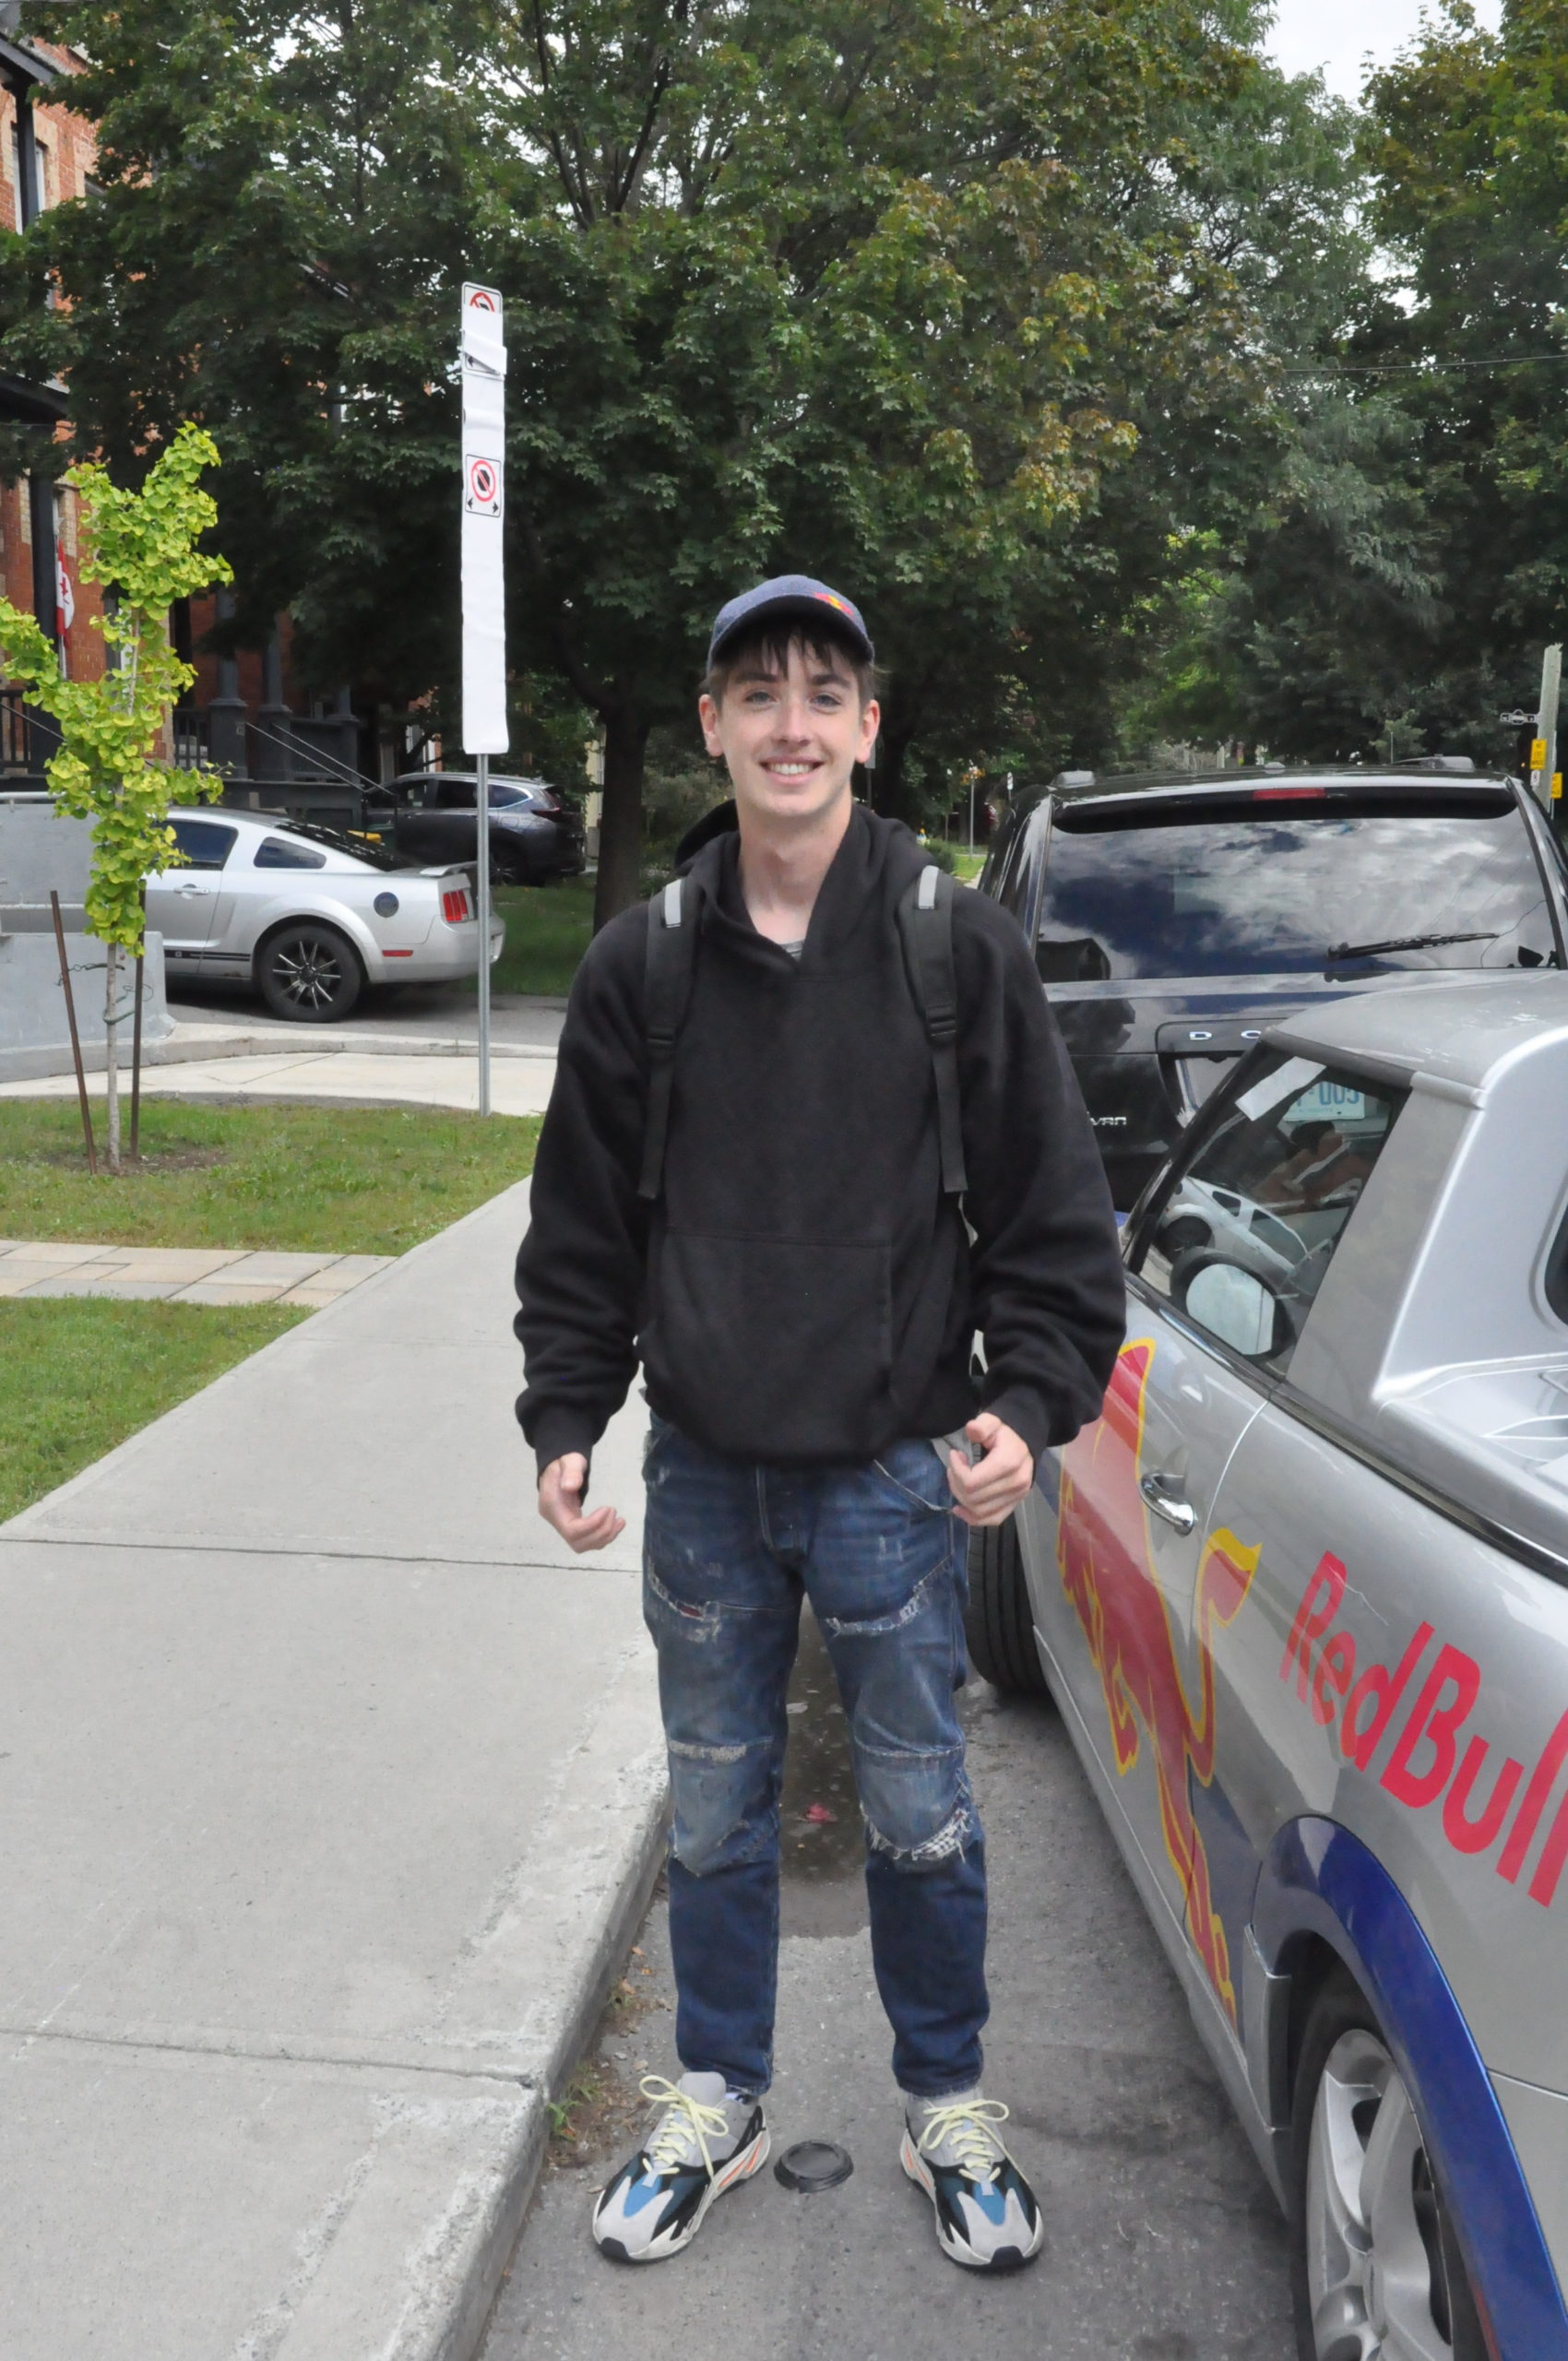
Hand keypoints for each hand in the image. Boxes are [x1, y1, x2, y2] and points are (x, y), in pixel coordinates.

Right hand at [538, 1453, 625, 1552]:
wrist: (559, 1469)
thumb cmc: (566, 1463)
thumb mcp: (570, 1461)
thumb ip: (571, 1472)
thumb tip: (570, 1486)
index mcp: (551, 1506)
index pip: (571, 1530)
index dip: (592, 1525)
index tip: (607, 1509)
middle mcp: (555, 1521)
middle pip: (577, 1542)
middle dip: (600, 1532)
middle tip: (614, 1512)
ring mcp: (562, 1526)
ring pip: (583, 1546)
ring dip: (605, 1537)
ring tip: (620, 1521)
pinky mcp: (572, 1528)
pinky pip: (587, 1541)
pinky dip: (603, 1537)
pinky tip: (616, 1525)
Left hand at [946, 1413, 1033, 1528]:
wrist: (1025, 1443)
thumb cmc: (1005, 1434)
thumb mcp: (992, 1422)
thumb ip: (982, 1425)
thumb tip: (972, 1430)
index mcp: (1008, 1463)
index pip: (972, 1481)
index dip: (956, 1471)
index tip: (954, 1455)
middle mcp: (1015, 1484)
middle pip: (973, 1498)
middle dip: (956, 1483)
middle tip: (954, 1467)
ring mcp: (1016, 1497)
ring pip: (979, 1512)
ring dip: (961, 1498)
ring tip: (959, 1480)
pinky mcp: (1014, 1505)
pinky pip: (992, 1520)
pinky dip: (973, 1518)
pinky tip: (960, 1509)